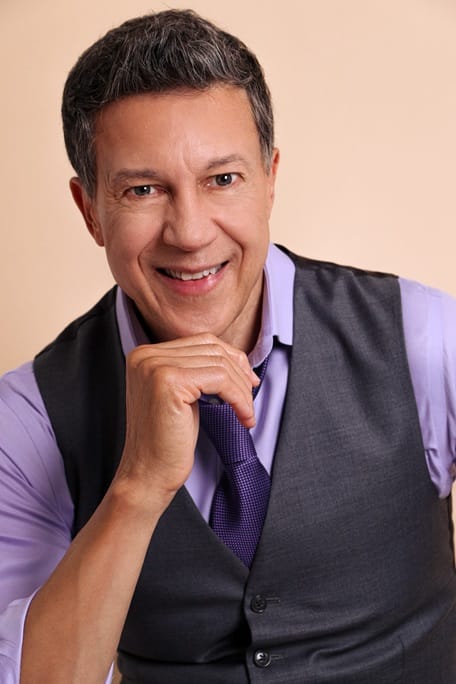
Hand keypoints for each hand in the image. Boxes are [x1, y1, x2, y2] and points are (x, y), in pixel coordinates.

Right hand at [114, 333, 259, 506]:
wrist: (148, 474)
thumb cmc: (166, 439)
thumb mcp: (182, 395)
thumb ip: (197, 369)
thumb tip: (236, 357)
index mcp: (145, 354)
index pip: (201, 341)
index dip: (232, 359)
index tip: (248, 381)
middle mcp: (146, 355)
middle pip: (212, 349)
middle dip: (240, 373)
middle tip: (250, 399)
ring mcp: (155, 366)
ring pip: (219, 364)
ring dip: (242, 389)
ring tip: (245, 412)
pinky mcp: (168, 381)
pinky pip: (220, 379)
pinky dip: (239, 397)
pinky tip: (243, 416)